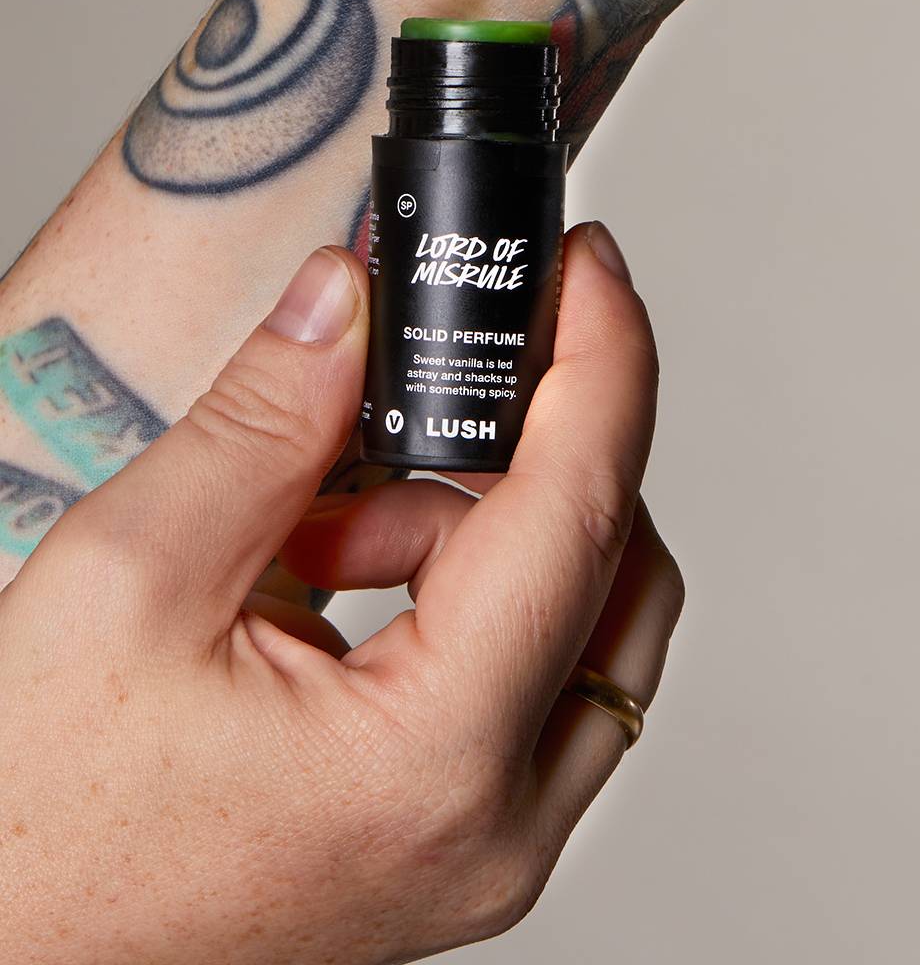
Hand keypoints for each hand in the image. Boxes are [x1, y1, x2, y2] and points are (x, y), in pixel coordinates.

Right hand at [1, 228, 680, 963]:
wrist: (0, 949)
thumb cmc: (40, 823)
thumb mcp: (133, 576)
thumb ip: (266, 421)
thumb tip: (350, 300)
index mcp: (433, 763)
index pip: (579, 516)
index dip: (602, 363)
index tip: (592, 266)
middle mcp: (495, 830)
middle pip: (615, 572)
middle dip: (528, 455)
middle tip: (433, 374)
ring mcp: (485, 852)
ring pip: (577, 624)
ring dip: (470, 530)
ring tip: (314, 527)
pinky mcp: (454, 844)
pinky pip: (521, 680)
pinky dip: (448, 594)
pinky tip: (323, 581)